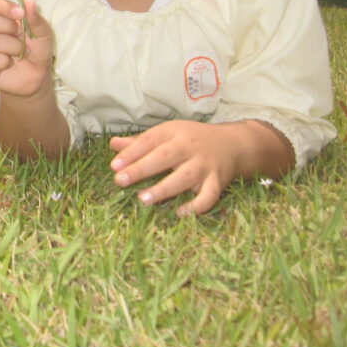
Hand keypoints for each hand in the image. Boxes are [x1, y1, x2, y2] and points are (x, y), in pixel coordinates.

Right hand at [0, 0, 54, 96]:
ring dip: (12, 48)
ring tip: (20, 53)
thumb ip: (36, 19)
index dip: (6, 8)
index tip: (21, 14)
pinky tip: (8, 64)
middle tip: (19, 36)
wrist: (36, 77)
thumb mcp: (43, 34)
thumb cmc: (36, 52)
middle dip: (6, 27)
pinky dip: (3, 62)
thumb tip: (28, 1)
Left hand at [109, 120, 242, 216]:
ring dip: (164, 189)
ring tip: (143, 199)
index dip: (131, 153)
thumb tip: (113, 145)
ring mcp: (204, 165)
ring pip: (184, 177)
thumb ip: (140, 142)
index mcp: (173, 133)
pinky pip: (209, 195)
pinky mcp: (218, 181)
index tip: (114, 166)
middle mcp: (189, 147)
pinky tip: (179, 214)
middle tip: (120, 180)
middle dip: (141, 169)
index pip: (149, 141)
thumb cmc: (191, 139)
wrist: (233, 144)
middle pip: (164, 157)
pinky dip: (196, 206)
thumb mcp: (167, 134)